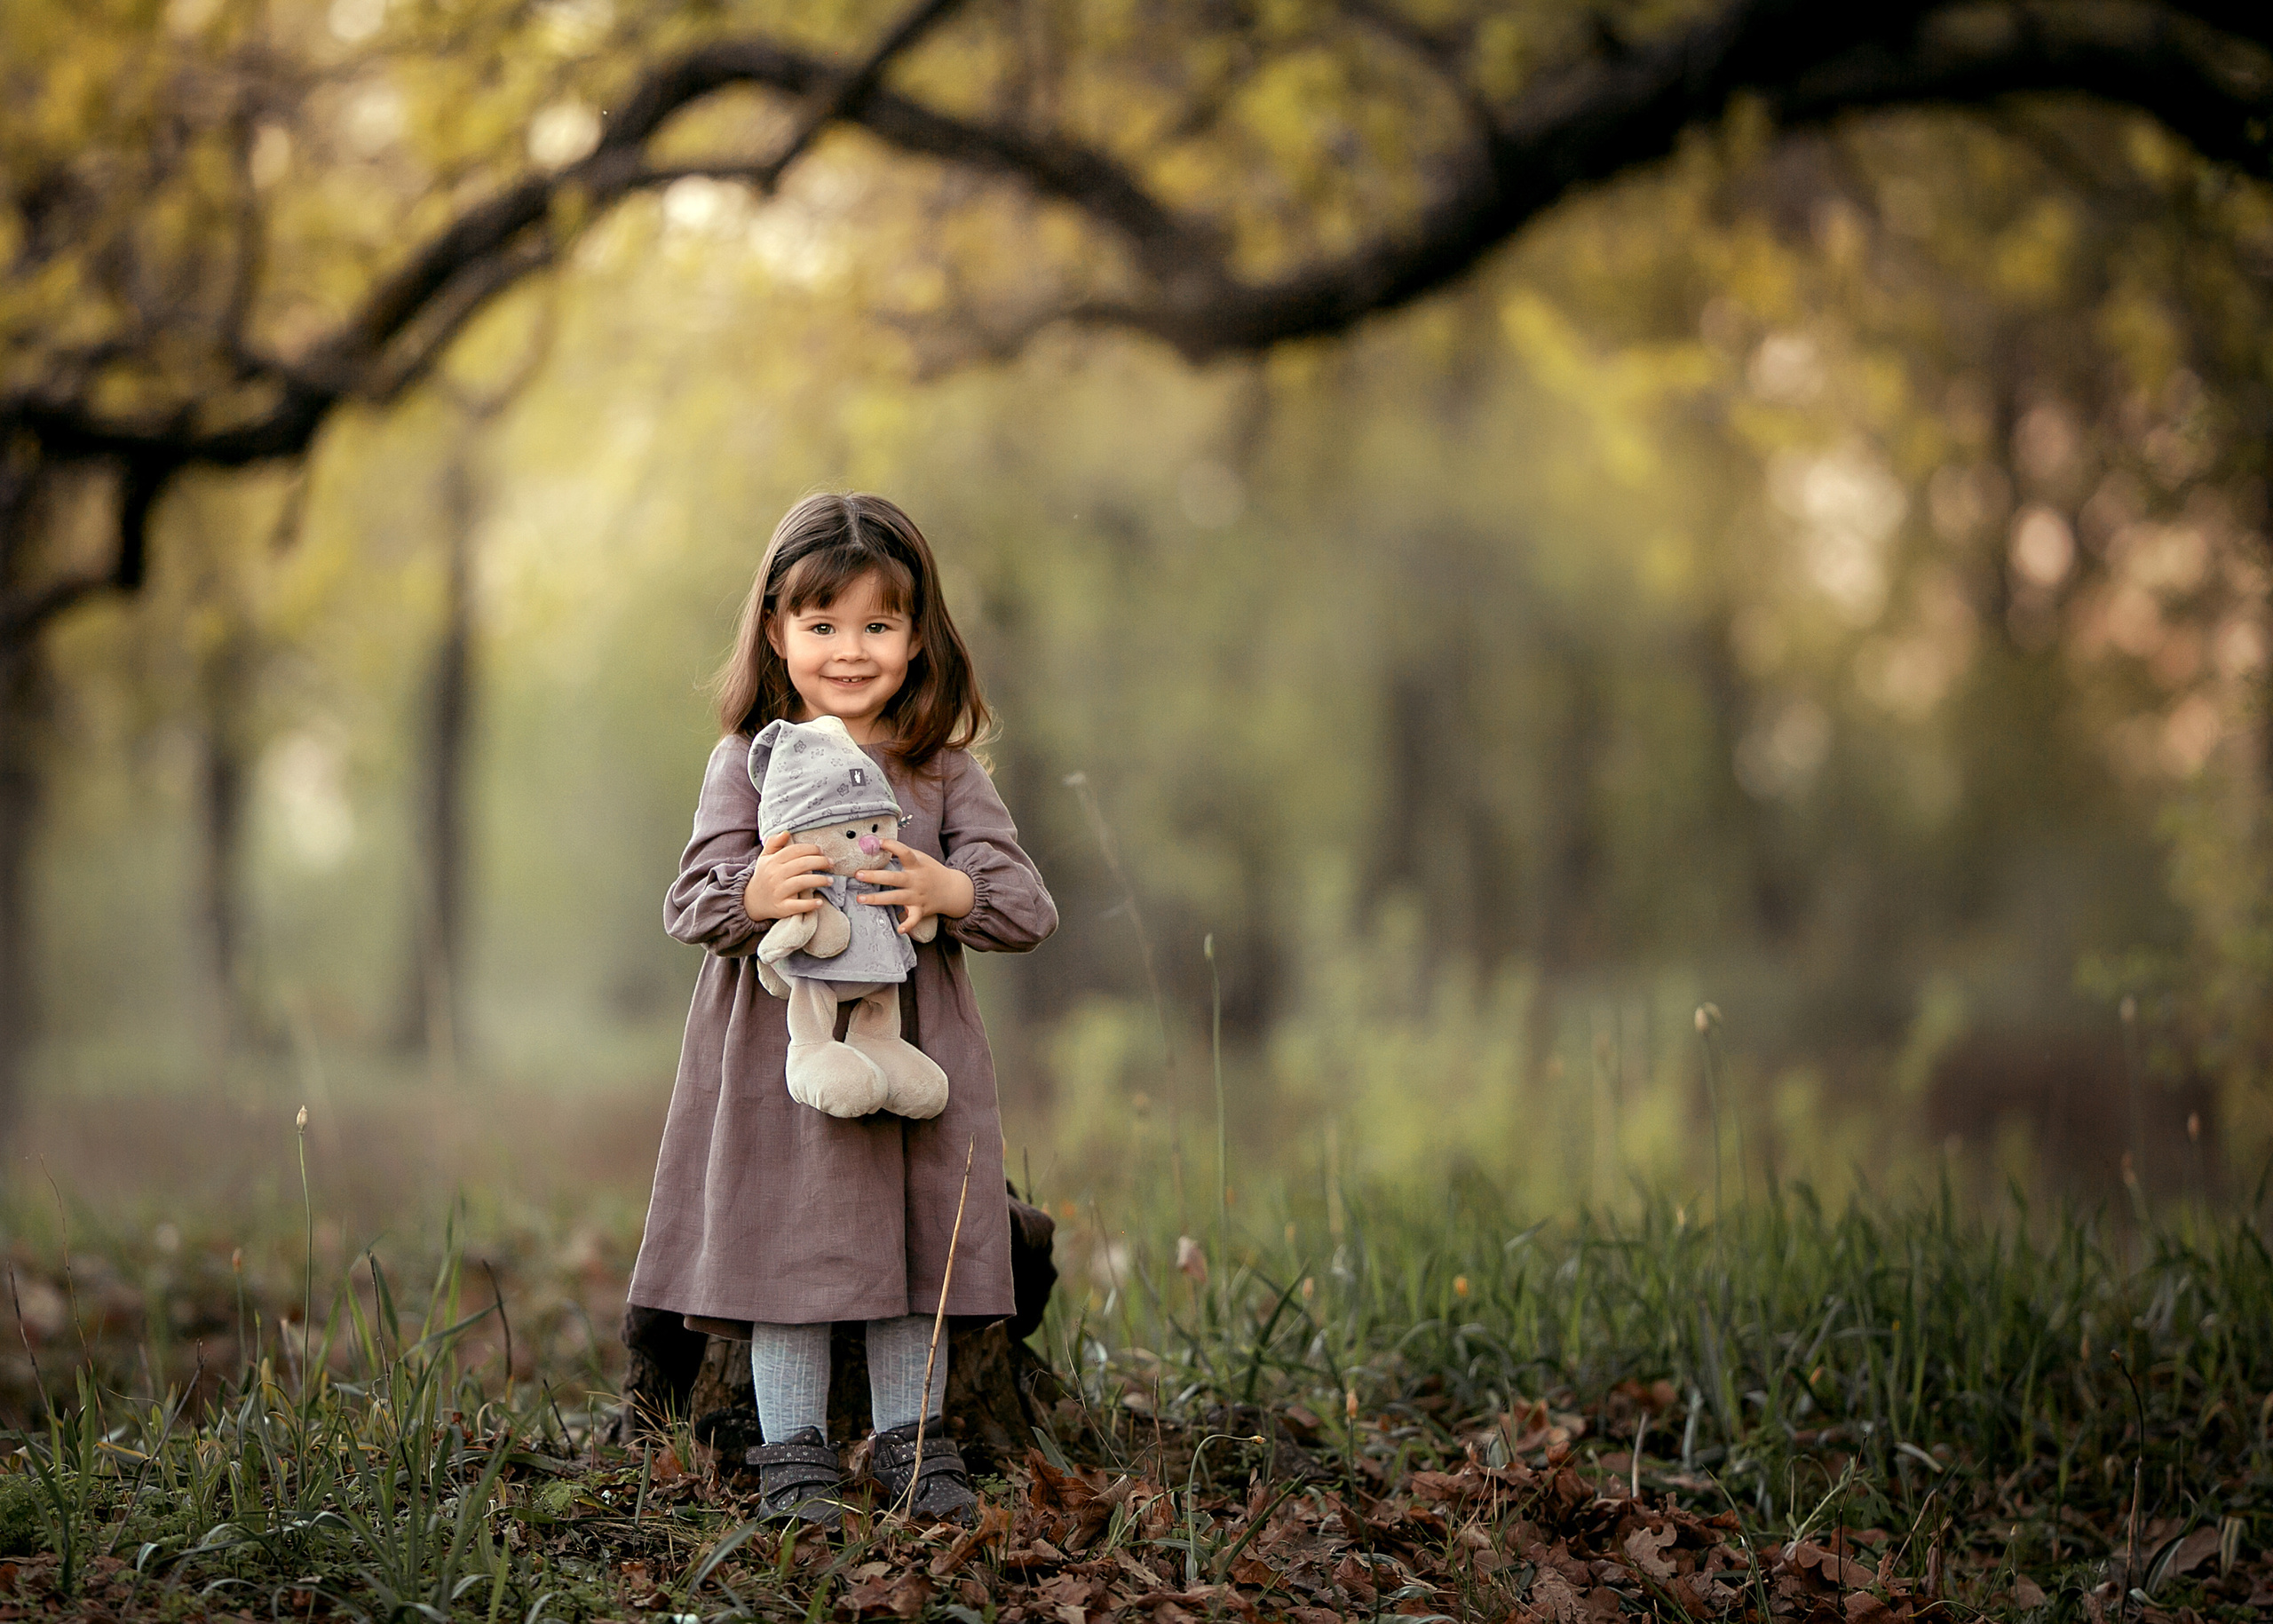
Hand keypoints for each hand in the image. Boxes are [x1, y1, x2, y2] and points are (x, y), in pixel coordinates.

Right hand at [743, 830, 836, 922]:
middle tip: (831, 863)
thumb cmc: (764, 876)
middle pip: (801, 865)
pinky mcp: (781, 907)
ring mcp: (778, 892)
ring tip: (830, 880)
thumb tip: (786, 832)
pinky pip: (797, 906)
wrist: (752, 901)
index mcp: (772, 862)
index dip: (811, 849)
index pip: (794, 851)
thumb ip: (774, 843)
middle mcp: (775, 876)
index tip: (822, 851)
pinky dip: (809, 904)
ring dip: (819, 880)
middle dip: (820, 862)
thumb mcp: (765, 858)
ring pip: (801, 883)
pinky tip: (819, 902)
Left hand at [855, 839, 975, 935]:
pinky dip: (908, 925)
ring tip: (860, 898)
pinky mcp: (921, 909)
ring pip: (896, 898)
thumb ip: (904, 853)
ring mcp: (918, 896)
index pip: (905, 853)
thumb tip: (880, 844)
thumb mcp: (921, 858)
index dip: (892, 846)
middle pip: (894, 878)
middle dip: (875, 876)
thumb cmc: (931, 871)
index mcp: (917, 865)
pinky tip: (899, 930)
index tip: (879, 842)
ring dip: (878, 899)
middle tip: (858, 874)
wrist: (953, 889)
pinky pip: (914, 919)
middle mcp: (916, 880)